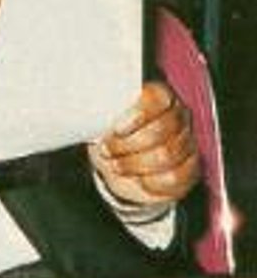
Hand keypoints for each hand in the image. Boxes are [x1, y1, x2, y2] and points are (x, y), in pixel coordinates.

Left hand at [88, 81, 199, 205]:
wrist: (116, 163)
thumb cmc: (109, 135)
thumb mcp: (99, 119)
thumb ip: (98, 109)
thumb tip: (87, 108)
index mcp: (159, 95)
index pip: (156, 99)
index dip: (136, 115)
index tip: (115, 129)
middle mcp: (178, 116)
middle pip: (160, 131)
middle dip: (127, 145)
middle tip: (106, 150)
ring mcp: (187, 142)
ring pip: (165, 156)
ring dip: (133, 164)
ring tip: (115, 164)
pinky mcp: (190, 169)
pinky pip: (174, 178)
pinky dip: (149, 181)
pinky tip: (136, 177)